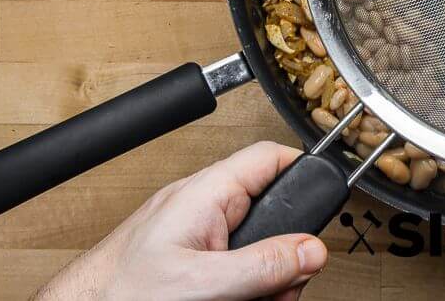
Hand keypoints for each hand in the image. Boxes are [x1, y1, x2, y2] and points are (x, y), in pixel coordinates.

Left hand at [32, 143, 327, 300]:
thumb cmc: (119, 294)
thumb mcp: (202, 281)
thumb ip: (261, 266)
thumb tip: (311, 249)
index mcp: (206, 191)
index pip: (269, 157)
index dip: (303, 175)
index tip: (324, 210)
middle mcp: (203, 206)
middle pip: (270, 211)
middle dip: (286, 251)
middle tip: (285, 287)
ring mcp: (196, 235)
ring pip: (256, 246)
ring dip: (267, 279)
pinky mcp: (189, 262)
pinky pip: (234, 267)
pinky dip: (246, 287)